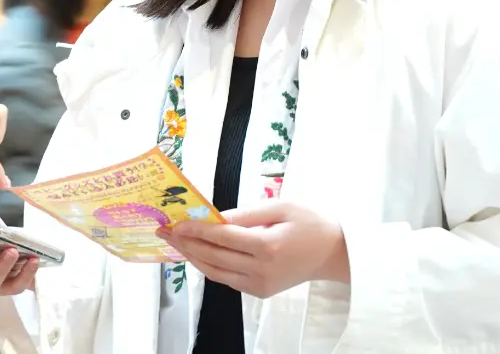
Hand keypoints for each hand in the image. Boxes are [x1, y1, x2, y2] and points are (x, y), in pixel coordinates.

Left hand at [157, 201, 349, 298]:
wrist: (334, 253)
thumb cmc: (310, 224)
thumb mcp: (281, 207)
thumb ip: (246, 213)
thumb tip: (215, 216)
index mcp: (268, 246)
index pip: (222, 238)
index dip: (196, 230)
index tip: (175, 223)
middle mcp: (261, 269)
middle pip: (213, 256)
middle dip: (186, 244)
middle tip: (165, 231)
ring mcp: (260, 284)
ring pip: (215, 272)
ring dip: (192, 257)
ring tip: (174, 243)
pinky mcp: (260, 291)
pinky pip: (226, 279)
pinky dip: (208, 267)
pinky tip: (196, 254)